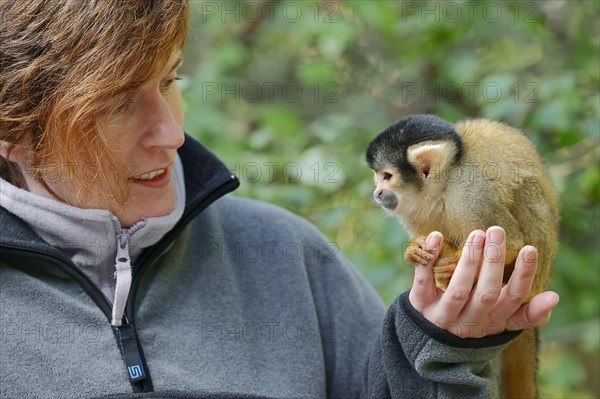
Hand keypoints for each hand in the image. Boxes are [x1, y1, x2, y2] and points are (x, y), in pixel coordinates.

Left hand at [408, 227, 559, 337]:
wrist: (427, 337)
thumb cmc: (473, 319)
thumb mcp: (501, 320)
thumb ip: (528, 312)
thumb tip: (554, 298)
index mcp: (492, 321)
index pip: (512, 299)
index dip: (523, 276)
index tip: (529, 249)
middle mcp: (468, 320)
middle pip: (485, 294)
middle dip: (492, 262)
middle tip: (497, 231)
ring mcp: (442, 314)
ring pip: (457, 290)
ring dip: (468, 261)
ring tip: (477, 233)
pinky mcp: (419, 304)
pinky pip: (422, 281)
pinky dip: (429, 259)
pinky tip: (436, 236)